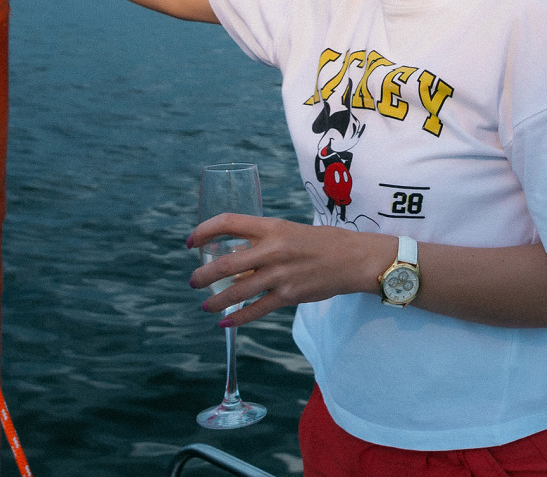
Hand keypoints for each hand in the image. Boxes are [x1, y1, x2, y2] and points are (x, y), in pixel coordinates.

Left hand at [188, 214, 392, 328]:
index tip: (191, 243)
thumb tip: (235, 258)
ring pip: (236, 292)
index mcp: (272, 227)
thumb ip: (263, 243)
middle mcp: (273, 249)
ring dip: (215, 301)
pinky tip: (225, 323)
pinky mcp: (288, 295)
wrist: (355, 258)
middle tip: (194, 282)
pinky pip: (256, 310)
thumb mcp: (290, 232)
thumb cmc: (323, 243)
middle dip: (203, 276)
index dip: (204, 230)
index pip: (228, 222)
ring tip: (206, 306)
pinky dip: (237, 319)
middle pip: (225, 263)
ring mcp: (280, 274)